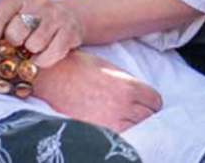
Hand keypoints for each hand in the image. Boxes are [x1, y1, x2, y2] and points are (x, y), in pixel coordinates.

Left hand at [0, 0, 85, 67]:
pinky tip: (41, 56)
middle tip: (18, 45)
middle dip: (14, 44)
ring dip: (30, 53)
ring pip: (34, 45)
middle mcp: (39, 2)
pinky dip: (43, 61)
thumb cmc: (30, 21)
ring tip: (31, 48)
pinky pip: (51, 55)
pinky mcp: (70, 30)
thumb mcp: (12, 15)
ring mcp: (56, 15)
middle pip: (15, 33)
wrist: (66, 16)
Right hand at [34, 52, 162, 132]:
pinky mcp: (95, 131)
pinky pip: (118, 137)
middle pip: (148, 117)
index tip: (146, 103)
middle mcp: (122, 106)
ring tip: (123, 119)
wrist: (50, 77)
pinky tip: (112, 126)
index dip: (151, 102)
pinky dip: (119, 133)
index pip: (155, 101)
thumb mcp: (108, 68)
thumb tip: (138, 94)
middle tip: (135, 111)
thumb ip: (127, 83)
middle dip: (144, 113)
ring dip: (132, 124)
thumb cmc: (76, 67)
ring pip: (135, 129)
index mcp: (128, 87)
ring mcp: (109, 122)